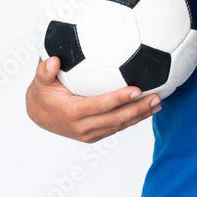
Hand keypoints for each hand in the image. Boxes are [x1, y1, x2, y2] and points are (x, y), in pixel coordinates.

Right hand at [25, 56, 160, 142]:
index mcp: (72, 113)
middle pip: (116, 119)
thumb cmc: (43, 92)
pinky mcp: (95, 135)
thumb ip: (44, 71)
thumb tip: (52, 61)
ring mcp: (89, 134)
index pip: (101, 106)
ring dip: (140, 115)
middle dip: (138, 109)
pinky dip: (133, 119)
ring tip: (158, 104)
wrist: (38, 115)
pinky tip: (146, 109)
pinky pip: (117, 128)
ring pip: (119, 126)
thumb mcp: (40, 80)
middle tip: (156, 97)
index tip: (136, 90)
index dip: (119, 99)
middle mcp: (82, 127)